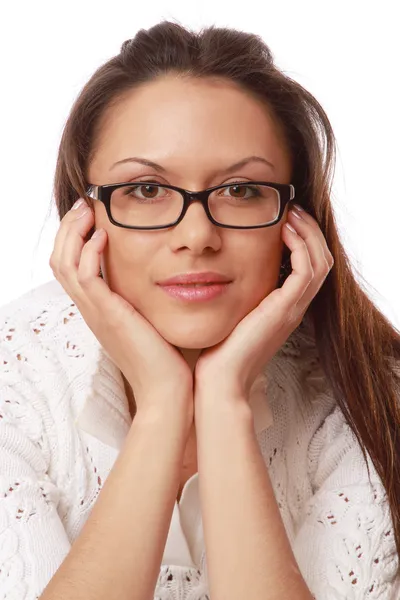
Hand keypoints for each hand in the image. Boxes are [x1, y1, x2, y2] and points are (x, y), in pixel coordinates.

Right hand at [49, 198, 193, 420]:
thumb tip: (162, 278)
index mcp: (98, 309)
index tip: (92, 215)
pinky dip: (89, 253)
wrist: (169, 390)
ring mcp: (96, 313)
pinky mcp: (108, 316)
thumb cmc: (166, 358)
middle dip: (69, 228)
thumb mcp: (150, 321)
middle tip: (85, 204)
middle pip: (60, 260)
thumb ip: (145, 299)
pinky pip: (85, 277)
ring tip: (89, 211)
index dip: (75, 239)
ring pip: (64, 264)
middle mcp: (91, 310)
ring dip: (74, 233)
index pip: (71, 267)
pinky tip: (104, 237)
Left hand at [194, 206, 333, 399]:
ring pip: (320, 262)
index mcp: (283, 309)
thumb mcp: (229, 315)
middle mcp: (293, 308)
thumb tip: (215, 272)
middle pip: (321, 261)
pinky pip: (306, 271)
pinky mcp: (285, 310)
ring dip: (308, 234)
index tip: (284, 220)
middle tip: (292, 210)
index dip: (302, 241)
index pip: (308, 268)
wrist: (219, 381)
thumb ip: (233, 295)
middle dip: (309, 232)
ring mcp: (292, 310)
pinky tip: (283, 232)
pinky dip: (300, 247)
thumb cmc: (217, 352)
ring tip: (290, 214)